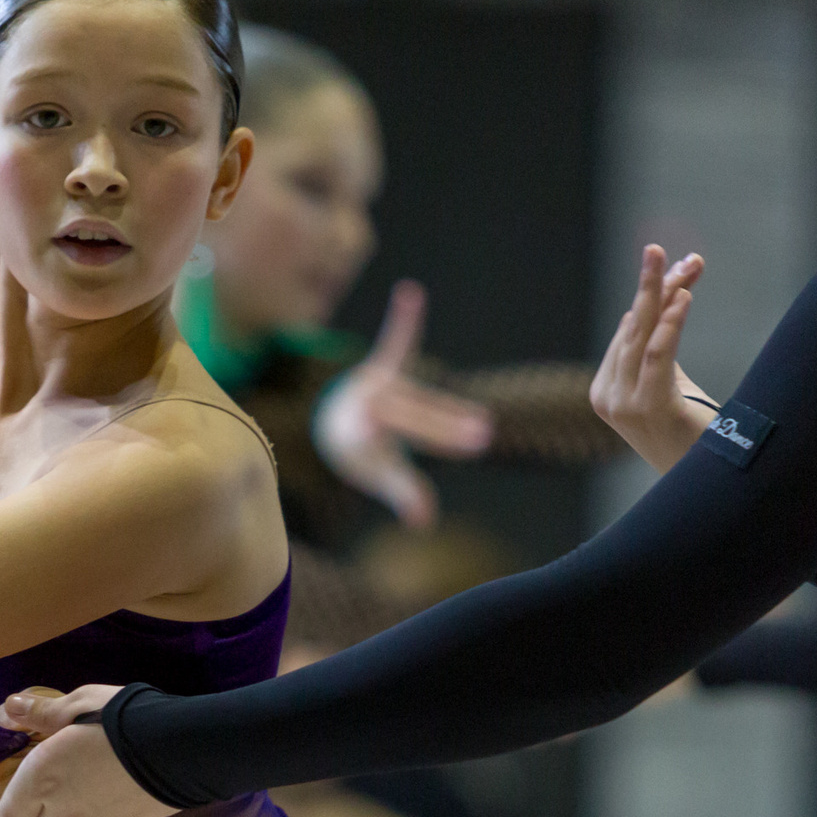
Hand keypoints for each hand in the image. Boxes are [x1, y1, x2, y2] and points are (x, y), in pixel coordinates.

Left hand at [0, 686, 175, 816]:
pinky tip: (108, 781)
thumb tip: (6, 709)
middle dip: (36, 798)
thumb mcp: (76, 705)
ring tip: (84, 771)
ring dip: (65, 805)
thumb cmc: (117, 722)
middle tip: (54, 766)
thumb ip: (38, 712)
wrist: (177, 752)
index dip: (5, 801)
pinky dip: (92, 807)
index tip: (16, 776)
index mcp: (38, 782)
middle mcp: (60, 812)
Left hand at [312, 280, 492, 528]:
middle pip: (415, 415)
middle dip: (446, 428)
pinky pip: (398, 341)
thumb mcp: (379, 473)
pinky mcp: (384, 363)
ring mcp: (376, 380)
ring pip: (420, 399)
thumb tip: (422, 522)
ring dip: (449, 414)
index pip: (402, 439)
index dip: (424, 442)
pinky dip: (405, 318)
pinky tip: (409, 294)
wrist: (334, 423)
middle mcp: (366, 401)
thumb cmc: (362, 452)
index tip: (450, 446)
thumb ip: (400, 493)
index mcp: (360, 430)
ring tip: (481, 427)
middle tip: (482, 439)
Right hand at [589, 245, 713, 471]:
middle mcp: (608, 398)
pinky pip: (658, 357)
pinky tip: (683, 297)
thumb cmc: (693, 438)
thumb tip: (647, 306)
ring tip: (677, 263)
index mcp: (605, 392)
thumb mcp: (669, 385)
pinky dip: (670, 324)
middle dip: (651, 285)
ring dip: (660, 295)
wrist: (708, 487)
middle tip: (657, 248)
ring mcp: (624, 406)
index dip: (655, 294)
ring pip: (642, 337)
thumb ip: (656, 350)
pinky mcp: (648, 409)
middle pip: (632, 328)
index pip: (629, 331)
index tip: (685, 265)